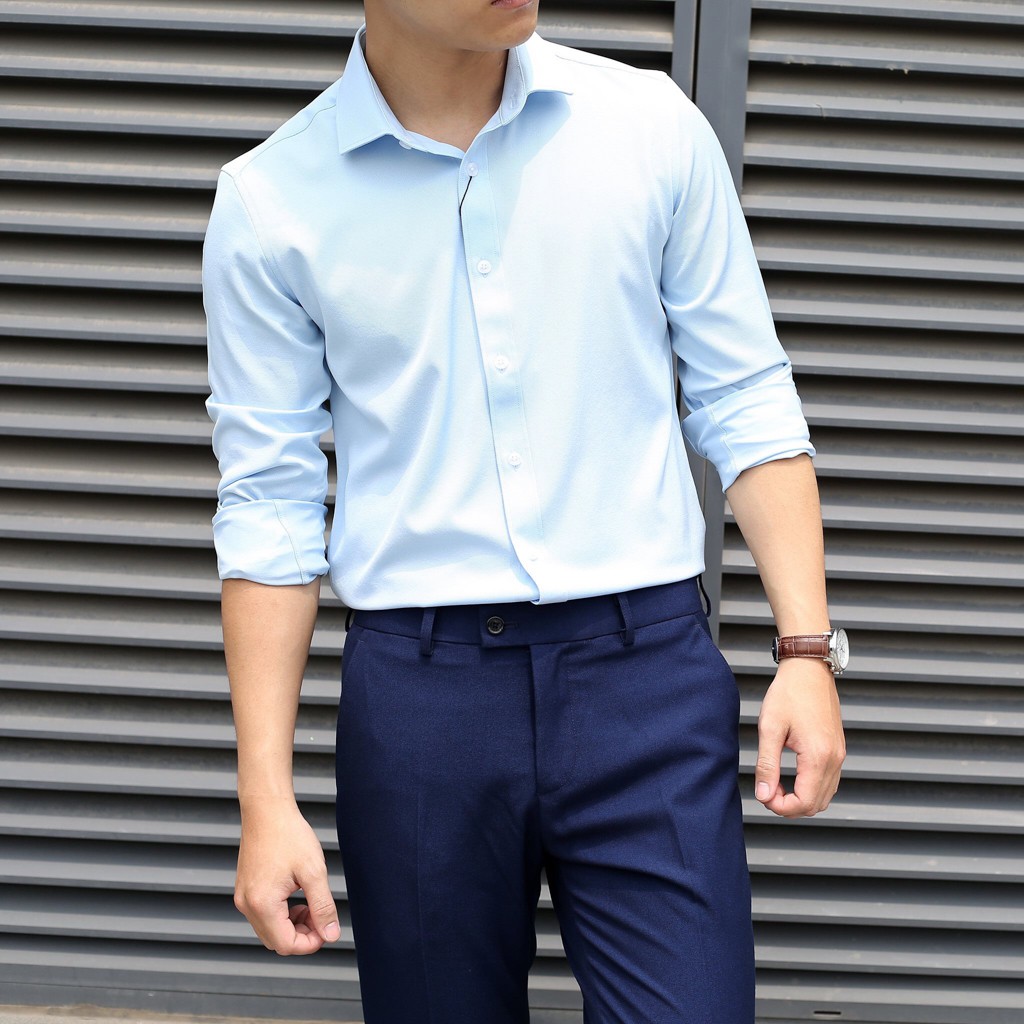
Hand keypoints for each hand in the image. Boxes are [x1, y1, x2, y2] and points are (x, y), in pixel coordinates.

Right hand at [234, 797, 340, 953]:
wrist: (267, 810)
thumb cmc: (289, 835)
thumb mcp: (313, 871)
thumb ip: (323, 906)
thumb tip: (331, 935)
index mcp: (262, 904)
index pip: (286, 945)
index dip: (311, 943)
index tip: (327, 927)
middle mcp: (247, 905)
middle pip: (276, 941)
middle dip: (302, 935)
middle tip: (321, 914)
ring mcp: (243, 897)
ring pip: (269, 929)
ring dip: (292, 925)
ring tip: (311, 903)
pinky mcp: (244, 889)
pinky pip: (263, 915)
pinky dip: (282, 914)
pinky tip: (297, 895)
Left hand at [754, 657, 845, 816]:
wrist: (808, 669)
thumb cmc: (788, 693)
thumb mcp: (770, 728)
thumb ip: (766, 765)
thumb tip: (763, 795)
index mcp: (818, 756)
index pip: (804, 803)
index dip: (781, 807)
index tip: (763, 795)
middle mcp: (835, 759)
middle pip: (816, 805)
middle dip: (790, 806)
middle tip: (767, 790)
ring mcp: (840, 755)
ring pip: (825, 796)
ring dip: (801, 799)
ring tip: (777, 784)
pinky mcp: (838, 749)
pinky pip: (829, 782)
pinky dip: (811, 788)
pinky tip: (792, 777)